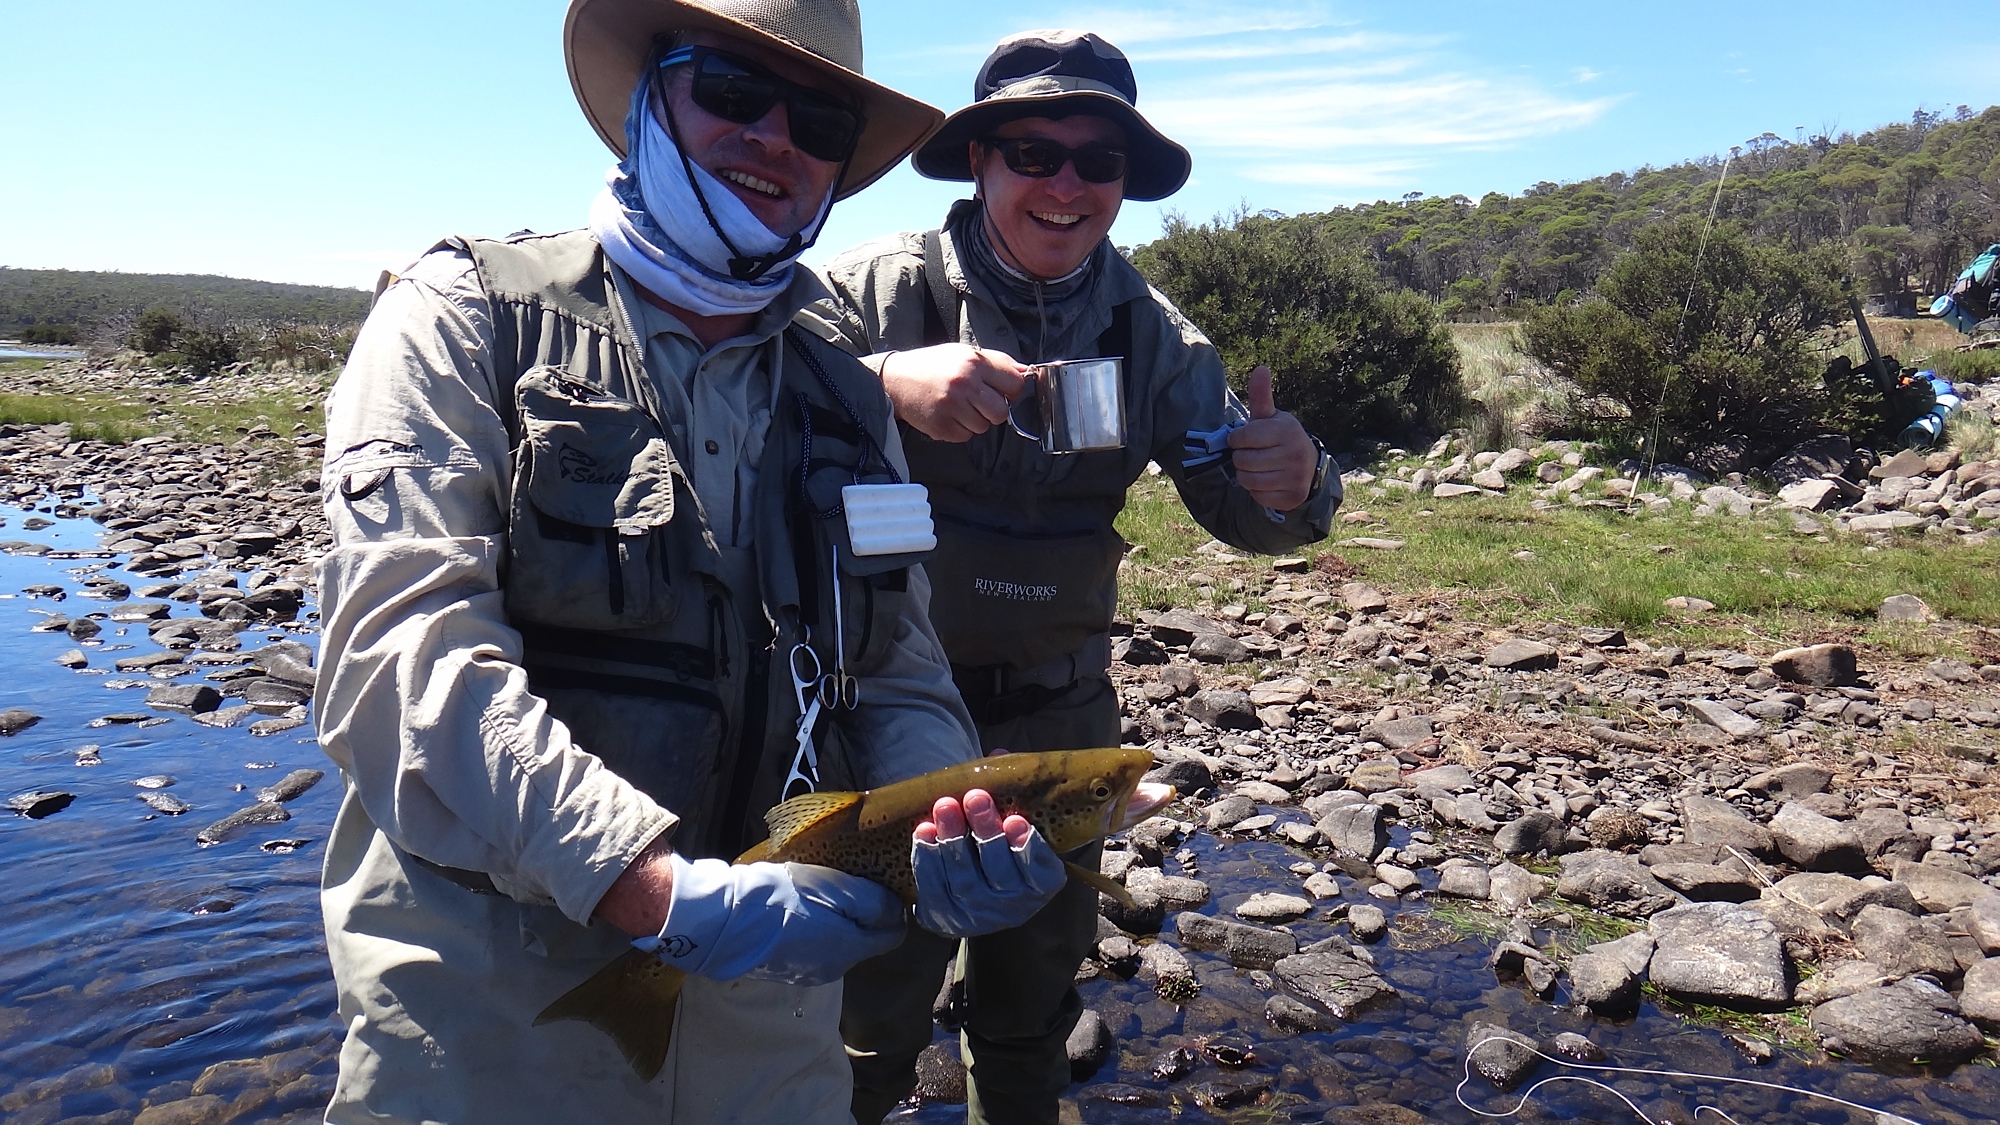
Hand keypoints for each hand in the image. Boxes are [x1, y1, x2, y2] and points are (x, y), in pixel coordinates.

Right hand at [648, 853, 904, 986]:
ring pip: (835, 946)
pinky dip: (809, 932)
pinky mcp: (782, 971)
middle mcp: (833, 970)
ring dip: (833, 924)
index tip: (881, 889)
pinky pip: (809, 950)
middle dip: (860, 917)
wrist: (727, 919)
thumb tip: (898, 912)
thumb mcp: (837, 888)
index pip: (893, 937)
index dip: (893, 912)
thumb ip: (874, 903)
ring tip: (814, 896)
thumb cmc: (785, 897)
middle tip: (844, 886)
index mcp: (851, 950)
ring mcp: (805, 974)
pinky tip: (792, 912)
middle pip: (862, 942)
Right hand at [879, 344, 1029, 442]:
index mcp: (973, 363)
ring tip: (959, 406)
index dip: (1012, 390)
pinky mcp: (941, 427)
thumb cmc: (934, 365)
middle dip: (995, 410)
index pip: (1014, 384)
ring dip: (976, 420)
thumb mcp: (965, 353)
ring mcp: (952, 408)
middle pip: (1002, 412)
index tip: (1002, 390)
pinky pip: (965, 436)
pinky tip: (948, 414)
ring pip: (984, 427)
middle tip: (980, 402)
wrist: (896, 379)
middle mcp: (964, 385)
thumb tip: (1026, 372)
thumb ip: (997, 362)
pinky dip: (960, 429)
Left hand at [910, 788, 1065, 936]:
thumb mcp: (1013, 819)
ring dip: (953, 841)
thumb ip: (1012, 793)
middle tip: (976, 798)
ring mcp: (979, 915)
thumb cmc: (999, 843)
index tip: (1016, 820)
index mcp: (1041, 884)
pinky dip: (927, 860)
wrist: (972, 884)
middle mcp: (1014, 906)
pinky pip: (935, 889)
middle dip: (986, 834)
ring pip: (965, 881)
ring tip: (945, 806)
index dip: (1029, 848)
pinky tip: (924, 831)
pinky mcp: (946, 917)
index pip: (1040, 872)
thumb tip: (998, 757)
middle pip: (1000, 873)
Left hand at [1226, 366, 1318, 510]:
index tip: (1243, 438)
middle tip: (1251, 454)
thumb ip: (1261, 396)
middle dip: (1241, 457)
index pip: (1243, 437)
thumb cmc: (1280, 438)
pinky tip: (1267, 481)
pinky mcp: (1291, 498)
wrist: (1308, 466)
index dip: (1236, 439)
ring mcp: (1295, 477)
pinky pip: (1257, 496)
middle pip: (1243, 461)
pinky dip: (1256, 491)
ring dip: (1245, 475)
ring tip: (1257, 467)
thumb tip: (1260, 368)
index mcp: (1287, 430)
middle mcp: (1294, 454)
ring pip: (1248, 480)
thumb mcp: (1270, 417)